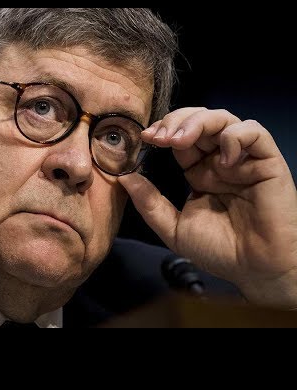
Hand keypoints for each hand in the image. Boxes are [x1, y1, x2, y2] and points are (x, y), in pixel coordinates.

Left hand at [119, 108, 296, 307]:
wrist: (256, 271)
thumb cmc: (220, 251)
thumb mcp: (174, 228)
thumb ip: (149, 203)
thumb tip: (123, 177)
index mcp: (199, 172)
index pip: (179, 137)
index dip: (162, 131)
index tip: (146, 137)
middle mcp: (220, 161)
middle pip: (198, 120)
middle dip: (175, 121)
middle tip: (160, 137)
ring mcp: (243, 160)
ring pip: (223, 119)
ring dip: (198, 122)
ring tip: (180, 139)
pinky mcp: (267, 162)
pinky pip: (254, 132)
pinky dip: (234, 136)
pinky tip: (222, 159)